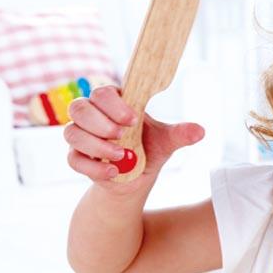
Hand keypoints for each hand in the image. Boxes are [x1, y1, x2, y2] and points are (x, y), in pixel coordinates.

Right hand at [65, 85, 203, 189]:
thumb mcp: (166, 142)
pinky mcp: (77, 158)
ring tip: (121, 156)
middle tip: (122, 135)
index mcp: (113, 103)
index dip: (114, 104)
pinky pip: (74, 159)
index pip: (102, 93)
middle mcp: (92, 115)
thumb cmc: (149, 151)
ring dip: (96, 145)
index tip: (133, 119)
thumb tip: (200, 131)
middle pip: (80, 108)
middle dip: (100, 123)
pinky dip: (93, 167)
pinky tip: (113, 172)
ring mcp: (81, 136)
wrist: (136, 179)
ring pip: (73, 133)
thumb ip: (179, 134)